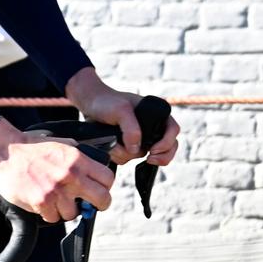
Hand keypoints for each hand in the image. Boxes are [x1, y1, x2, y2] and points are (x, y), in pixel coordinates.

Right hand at [0, 119, 114, 223]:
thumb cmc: (32, 148)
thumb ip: (80, 156)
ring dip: (66, 210)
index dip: (106, 187)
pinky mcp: (41, 202)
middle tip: (90, 204)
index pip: (107, 179)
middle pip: (102, 199)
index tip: (100, 190)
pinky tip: (43, 202)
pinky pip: (54, 218)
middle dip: (98, 205)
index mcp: (77, 159)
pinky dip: (49, 213)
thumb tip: (95, 168)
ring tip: (57, 200)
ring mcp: (56, 190)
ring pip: (74, 213)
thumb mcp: (63, 144)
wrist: (6, 152)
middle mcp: (70, 175)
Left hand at [63, 68, 180, 165]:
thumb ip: (131, 128)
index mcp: (156, 114)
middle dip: (159, 157)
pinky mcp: (127, 147)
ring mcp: (139, 139)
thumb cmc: (107, 101)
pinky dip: (118, 155)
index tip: (153, 150)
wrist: (90, 105)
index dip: (167, 144)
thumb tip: (136, 149)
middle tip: (149, 159)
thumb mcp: (121, 110)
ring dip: (127, 154)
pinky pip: (127, 159)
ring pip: (141, 156)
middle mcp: (150, 128)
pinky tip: (110, 146)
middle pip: (166, 149)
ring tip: (114, 142)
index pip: (173, 131)